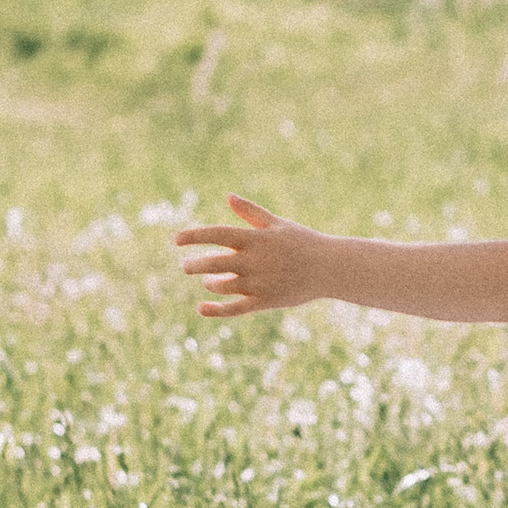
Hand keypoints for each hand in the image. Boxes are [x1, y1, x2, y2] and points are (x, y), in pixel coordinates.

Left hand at [175, 197, 327, 318]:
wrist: (330, 268)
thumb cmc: (303, 242)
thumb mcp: (277, 224)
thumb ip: (251, 212)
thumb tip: (228, 196)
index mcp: (255, 238)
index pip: (217, 234)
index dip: (194, 236)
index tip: (176, 239)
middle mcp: (254, 260)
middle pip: (213, 263)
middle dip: (194, 265)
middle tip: (186, 266)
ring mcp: (259, 282)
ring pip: (221, 286)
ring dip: (209, 283)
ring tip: (208, 279)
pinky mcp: (265, 301)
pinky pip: (234, 308)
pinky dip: (215, 310)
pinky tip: (202, 308)